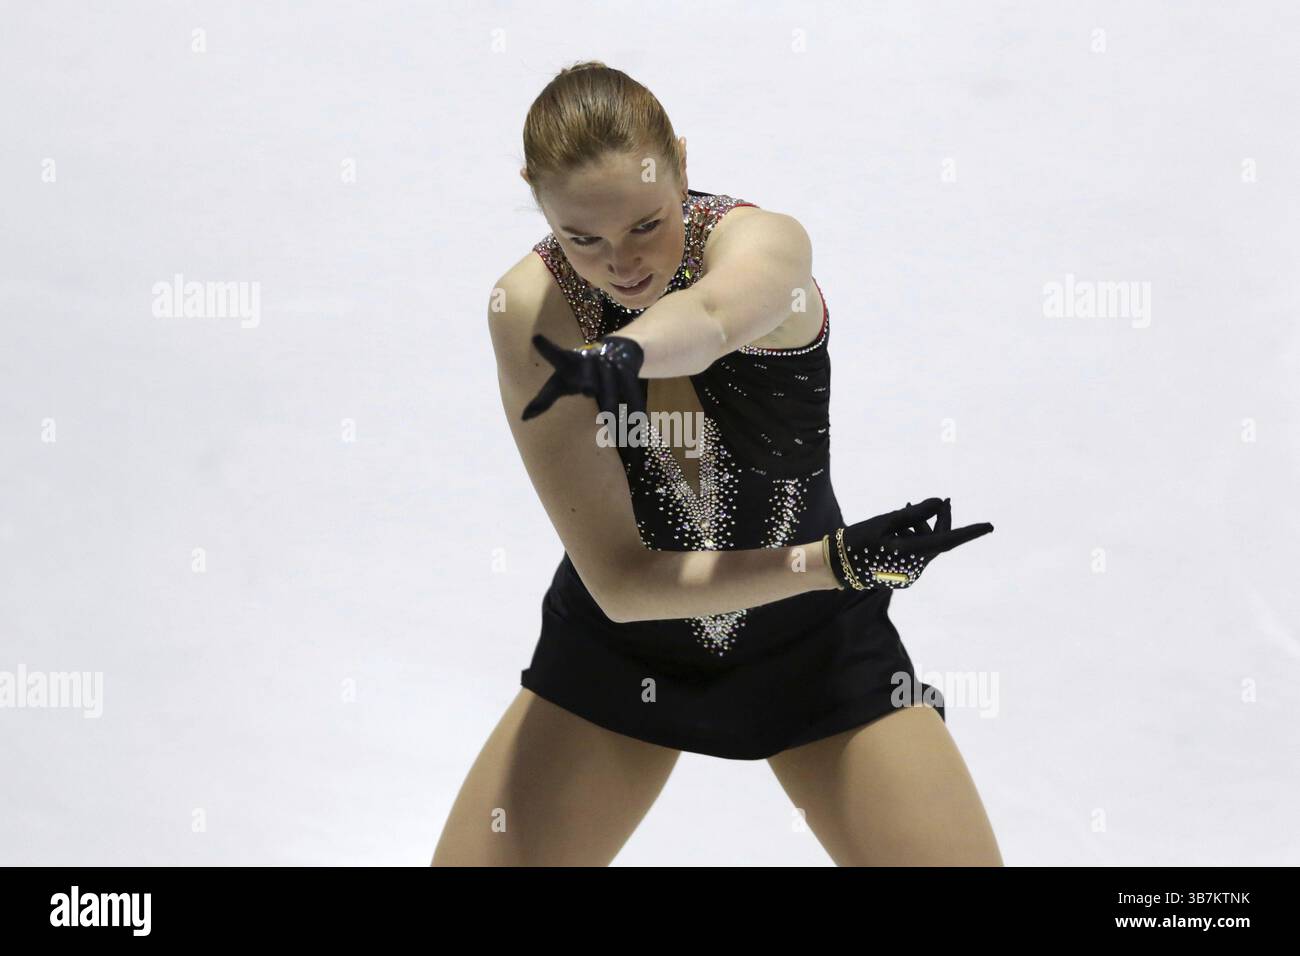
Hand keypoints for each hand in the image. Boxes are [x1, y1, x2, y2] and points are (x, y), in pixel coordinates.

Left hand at [521, 334, 646, 421]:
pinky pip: (631, 397)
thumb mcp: (561, 382)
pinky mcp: (629, 374)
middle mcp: (590, 361)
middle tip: (587, 390)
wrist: (618, 352)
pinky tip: (636, 431)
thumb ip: (544, 400)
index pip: (556, 356)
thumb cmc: (579, 372)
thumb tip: (523, 418)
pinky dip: (633, 415)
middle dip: (588, 381)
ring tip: (609, 422)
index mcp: (570, 363)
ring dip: (611, 405)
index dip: (547, 349)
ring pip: (611, 390)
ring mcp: (611, 366)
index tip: (536, 339)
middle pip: (589, 376)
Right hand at [822, 497, 992, 590]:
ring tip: (904, 512)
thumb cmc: (859, 540)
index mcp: (911, 554)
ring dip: (921, 529)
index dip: (969, 532)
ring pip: (927, 547)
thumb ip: (915, 513)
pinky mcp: (905, 578)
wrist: (837, 566)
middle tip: (943, 501)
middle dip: (939, 521)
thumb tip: (940, 503)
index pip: (948, 541)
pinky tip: (899, 530)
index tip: (989, 526)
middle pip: (938, 541)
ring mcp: (911, 576)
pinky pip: (917, 555)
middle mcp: (916, 568)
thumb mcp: (886, 521)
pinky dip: (913, 540)